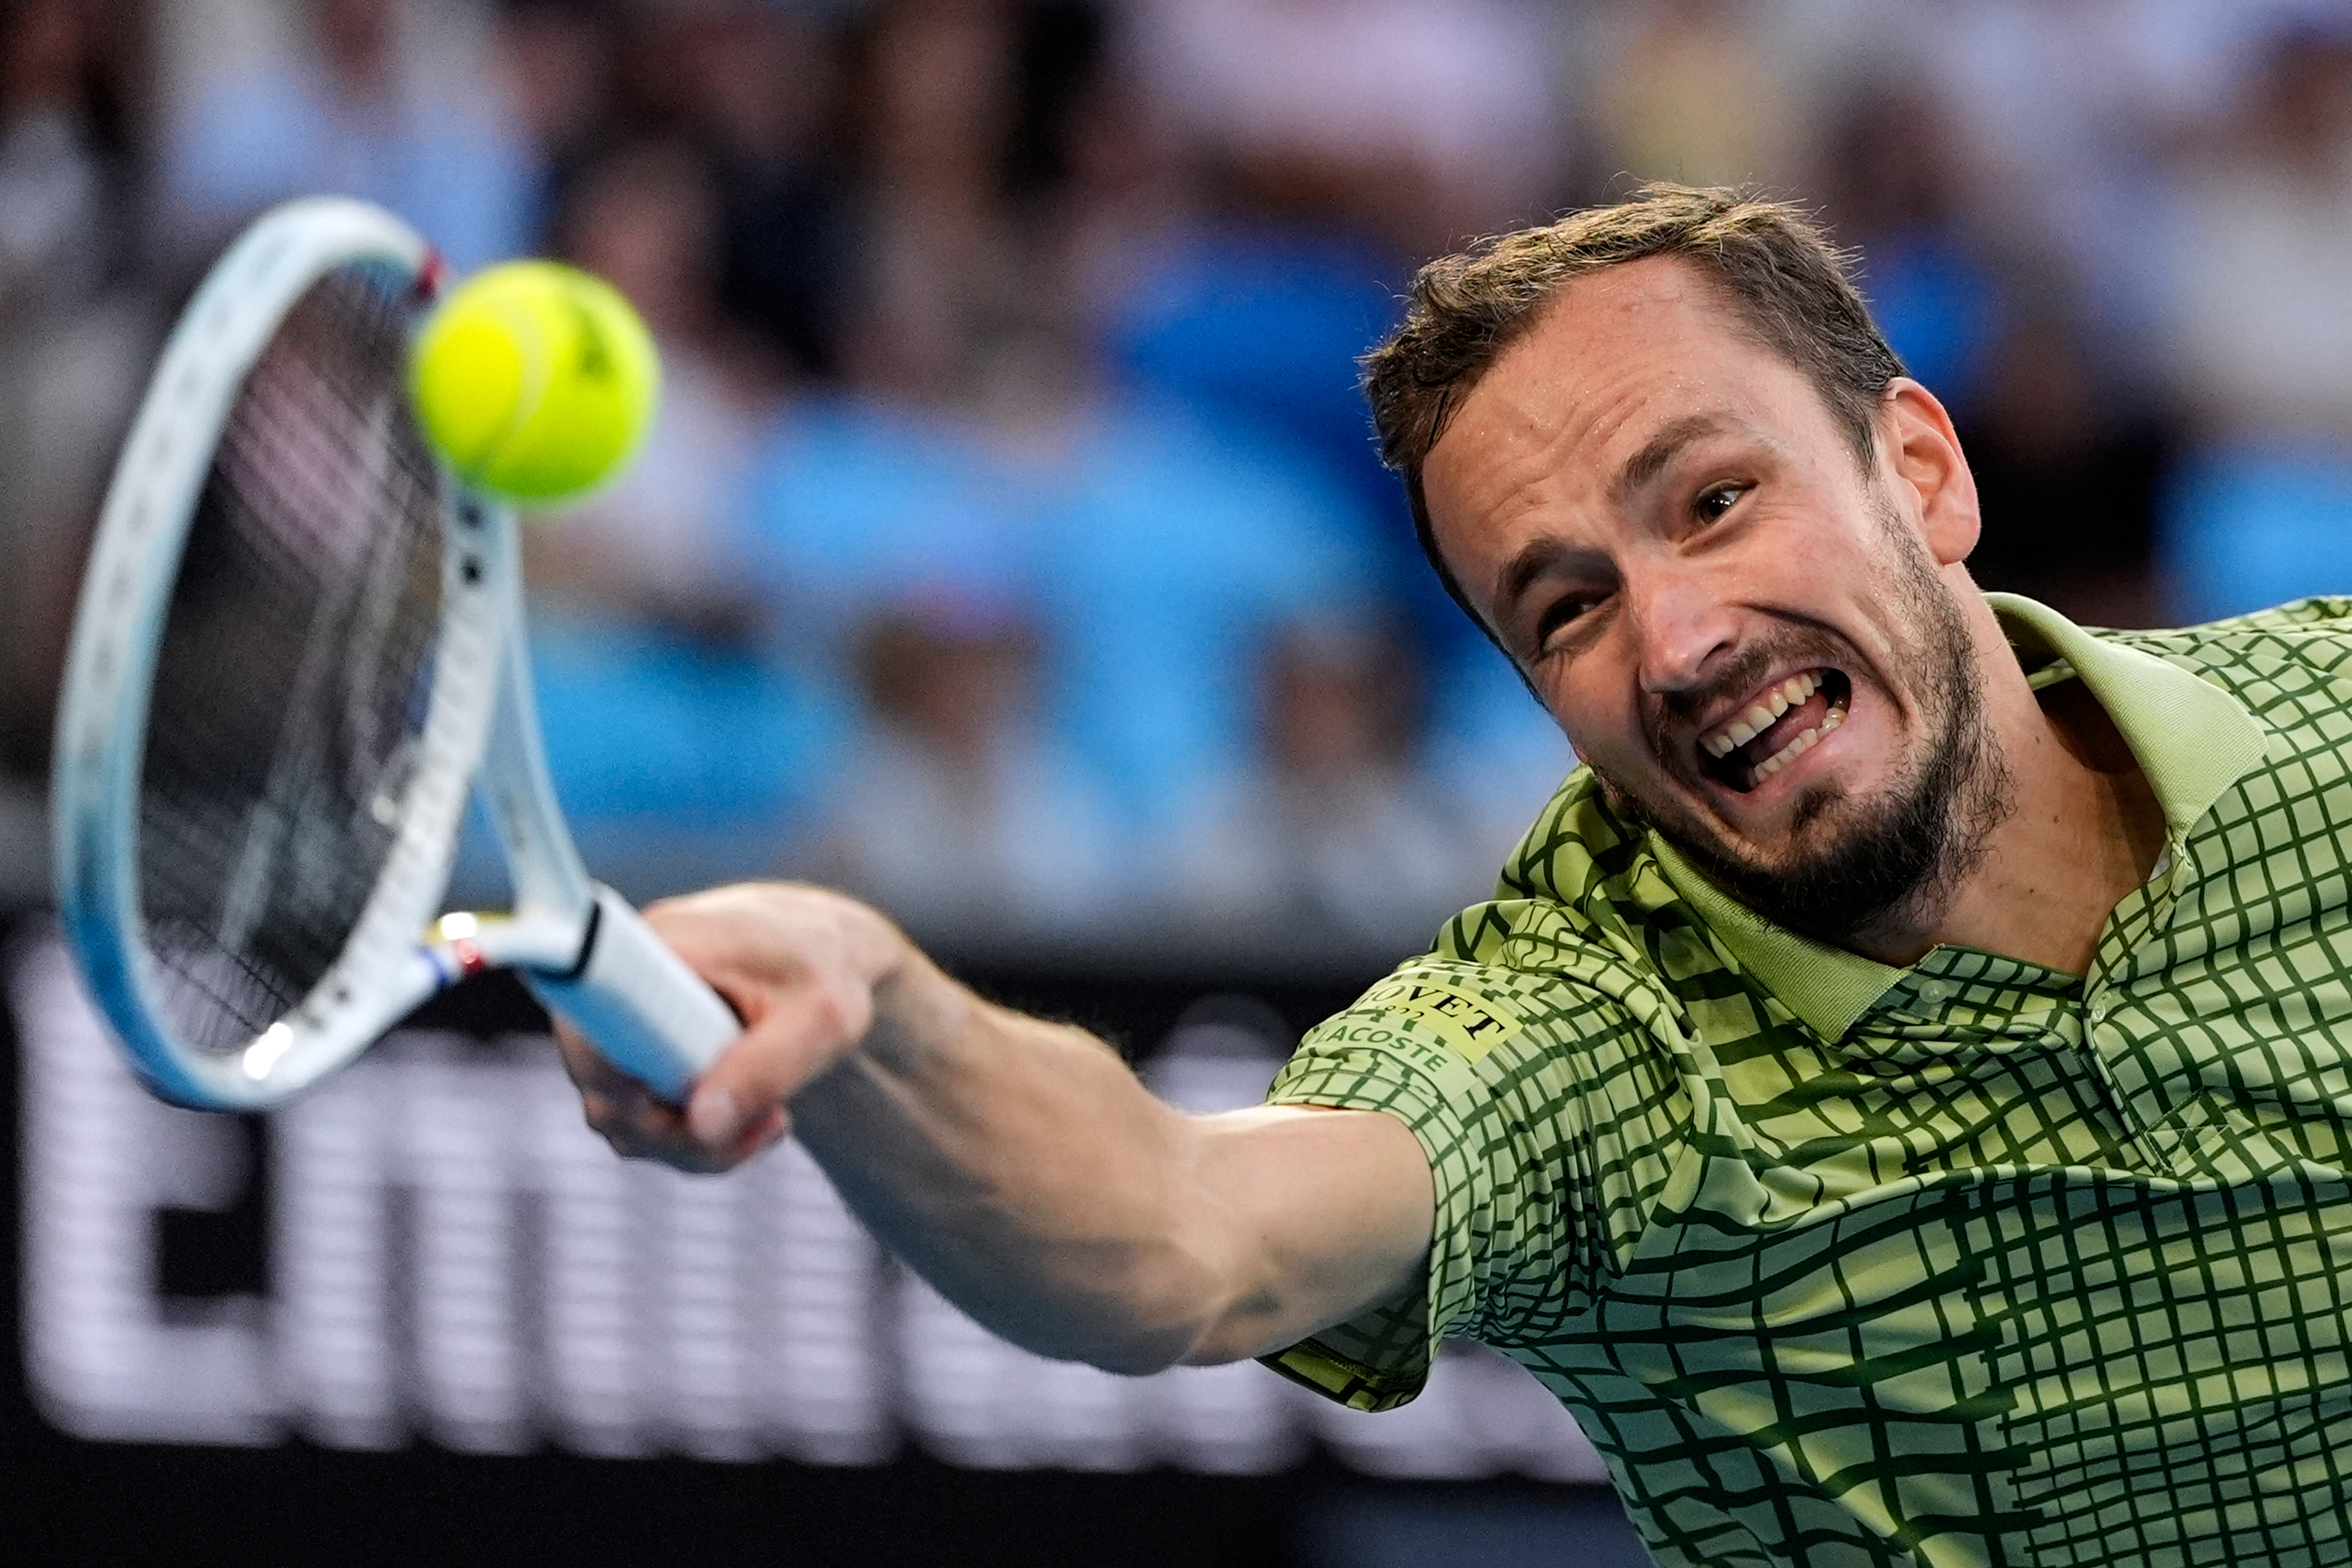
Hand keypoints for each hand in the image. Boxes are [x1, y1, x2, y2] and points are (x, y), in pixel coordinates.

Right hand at [552, 882, 908, 1171]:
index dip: (613, 1078)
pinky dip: (693, 1140)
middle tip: (768, 1124)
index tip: (675, 1107)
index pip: (586, 1017)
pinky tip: (756, 1121)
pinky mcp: (640, 1056)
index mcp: (661, 947)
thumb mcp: (822, 1017)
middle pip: (603, 1086)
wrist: (830, 952)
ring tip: (772, 1120)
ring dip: (693, 1144)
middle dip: (678, 1132)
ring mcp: (626, 1023)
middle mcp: (625, 982)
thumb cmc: (829, 969)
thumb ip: (765, 1068)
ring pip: (622, 1116)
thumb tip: (702, 1127)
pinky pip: (642, 1120)